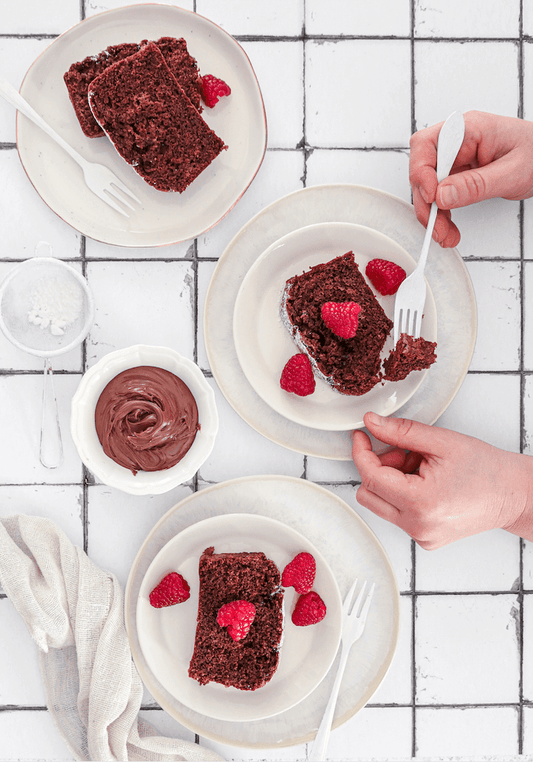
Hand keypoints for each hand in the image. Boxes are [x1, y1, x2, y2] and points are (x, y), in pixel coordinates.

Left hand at [351, 411, 532, 548]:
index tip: (361, 436)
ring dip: (391, 481)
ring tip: (421, 467)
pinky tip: (427, 483)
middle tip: (404, 452)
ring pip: (381, 504)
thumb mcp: (441, 442)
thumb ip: (401, 432)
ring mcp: (421, 536)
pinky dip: (403, 495)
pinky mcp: (425, 540)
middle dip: (379, 467)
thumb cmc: (486, 470)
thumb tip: (371, 423)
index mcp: (419, 502)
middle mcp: (417, 526)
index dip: (361, 452)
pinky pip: (397, 514)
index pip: (371, 476)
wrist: (514, 495)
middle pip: (369, 493)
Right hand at [409, 110, 532, 247]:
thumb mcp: (512, 172)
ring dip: (432, 214)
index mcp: (470, 129)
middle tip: (437, 227)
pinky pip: (440, 195)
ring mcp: (456, 158)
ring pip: (428, 187)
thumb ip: (476, 184)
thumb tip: (442, 195)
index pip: (428, 144)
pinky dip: (441, 214)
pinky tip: (448, 228)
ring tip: (446, 234)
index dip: (422, 172)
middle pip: (423, 170)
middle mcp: (458, 141)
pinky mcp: (458, 173)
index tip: (432, 197)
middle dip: (427, 202)